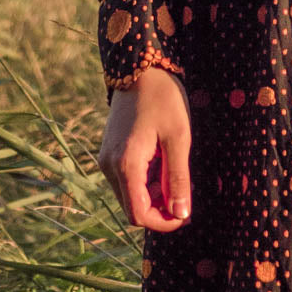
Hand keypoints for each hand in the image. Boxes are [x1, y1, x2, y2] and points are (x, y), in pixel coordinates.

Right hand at [99, 66, 192, 231]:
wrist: (139, 69)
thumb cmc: (163, 98)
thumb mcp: (179, 137)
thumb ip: (179, 177)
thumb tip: (181, 213)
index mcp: (127, 164)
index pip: (139, 214)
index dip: (163, 222)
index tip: (185, 215)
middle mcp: (110, 167)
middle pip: (132, 209)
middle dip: (160, 209)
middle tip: (185, 194)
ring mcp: (106, 160)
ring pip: (129, 196)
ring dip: (154, 196)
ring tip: (176, 172)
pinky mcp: (109, 153)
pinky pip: (126, 181)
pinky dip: (145, 182)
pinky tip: (163, 164)